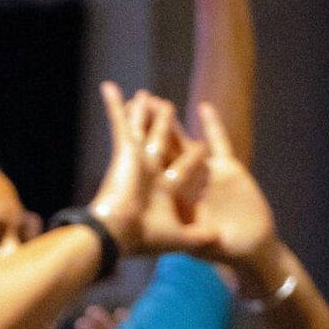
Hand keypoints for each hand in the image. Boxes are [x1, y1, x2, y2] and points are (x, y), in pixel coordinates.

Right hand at [88, 85, 198, 254]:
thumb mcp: (183, 238)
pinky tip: (109, 87)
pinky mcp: (126, 150)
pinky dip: (113, 105)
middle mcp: (151, 170)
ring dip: (142, 111)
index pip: (184, 163)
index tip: (200, 146)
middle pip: (161, 140)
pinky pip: (120, 121)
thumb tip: (219, 241)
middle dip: (162, 125)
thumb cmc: (147, 238)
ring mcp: (137, 158)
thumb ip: (200, 236)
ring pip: (142, 127)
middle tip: (164, 108)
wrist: (119, 235)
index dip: (194, 153)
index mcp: (166, 187)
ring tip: (145, 95)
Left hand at [128, 100, 275, 265]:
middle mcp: (186, 183)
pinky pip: (220, 142)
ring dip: (168, 122)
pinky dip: (213, 126)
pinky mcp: (229, 169)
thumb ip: (176, 237)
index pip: (148, 173)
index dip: (132, 158)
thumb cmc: (221, 251)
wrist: (250, 248)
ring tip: (153, 100)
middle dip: (145, 130)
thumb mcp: (191, 245)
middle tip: (128, 109)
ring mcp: (207, 174)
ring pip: (184, 142)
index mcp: (172, 197)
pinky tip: (204, 107)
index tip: (115, 144)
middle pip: (159, 150)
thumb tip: (147, 239)